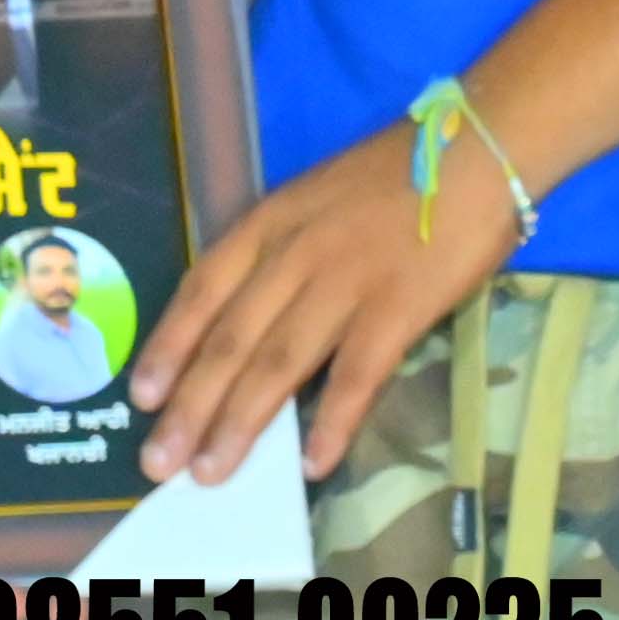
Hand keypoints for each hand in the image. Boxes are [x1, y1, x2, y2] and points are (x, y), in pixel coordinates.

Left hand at [123, 120, 515, 486]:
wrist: (478, 146)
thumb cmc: (399, 172)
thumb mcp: (316, 196)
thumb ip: (281, 249)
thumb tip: (247, 317)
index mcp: (270, 222)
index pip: (202, 290)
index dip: (169, 345)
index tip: (140, 394)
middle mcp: (295, 254)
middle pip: (230, 339)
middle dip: (189, 405)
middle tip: (157, 461)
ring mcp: (346, 281)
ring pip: (277, 363)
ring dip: (239, 424)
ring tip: (209, 474)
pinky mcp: (399, 306)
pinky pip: (357, 374)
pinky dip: (332, 422)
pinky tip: (312, 465)